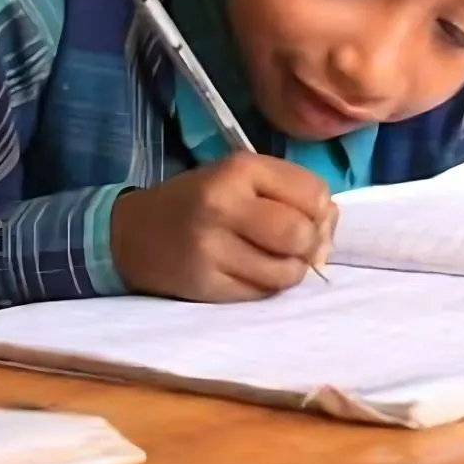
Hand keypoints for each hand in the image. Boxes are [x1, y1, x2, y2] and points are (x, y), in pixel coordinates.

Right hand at [110, 153, 336, 301]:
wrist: (134, 234)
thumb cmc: (201, 201)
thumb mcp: (242, 178)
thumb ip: (292, 194)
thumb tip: (329, 231)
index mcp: (239, 170)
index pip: (314, 194)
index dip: (322, 211)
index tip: (308, 217)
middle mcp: (224, 205)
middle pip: (302, 235)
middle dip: (309, 244)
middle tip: (295, 245)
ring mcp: (211, 248)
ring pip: (287, 272)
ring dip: (291, 271)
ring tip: (273, 260)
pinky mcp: (204, 285)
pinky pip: (262, 294)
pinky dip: (267, 287)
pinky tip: (251, 272)